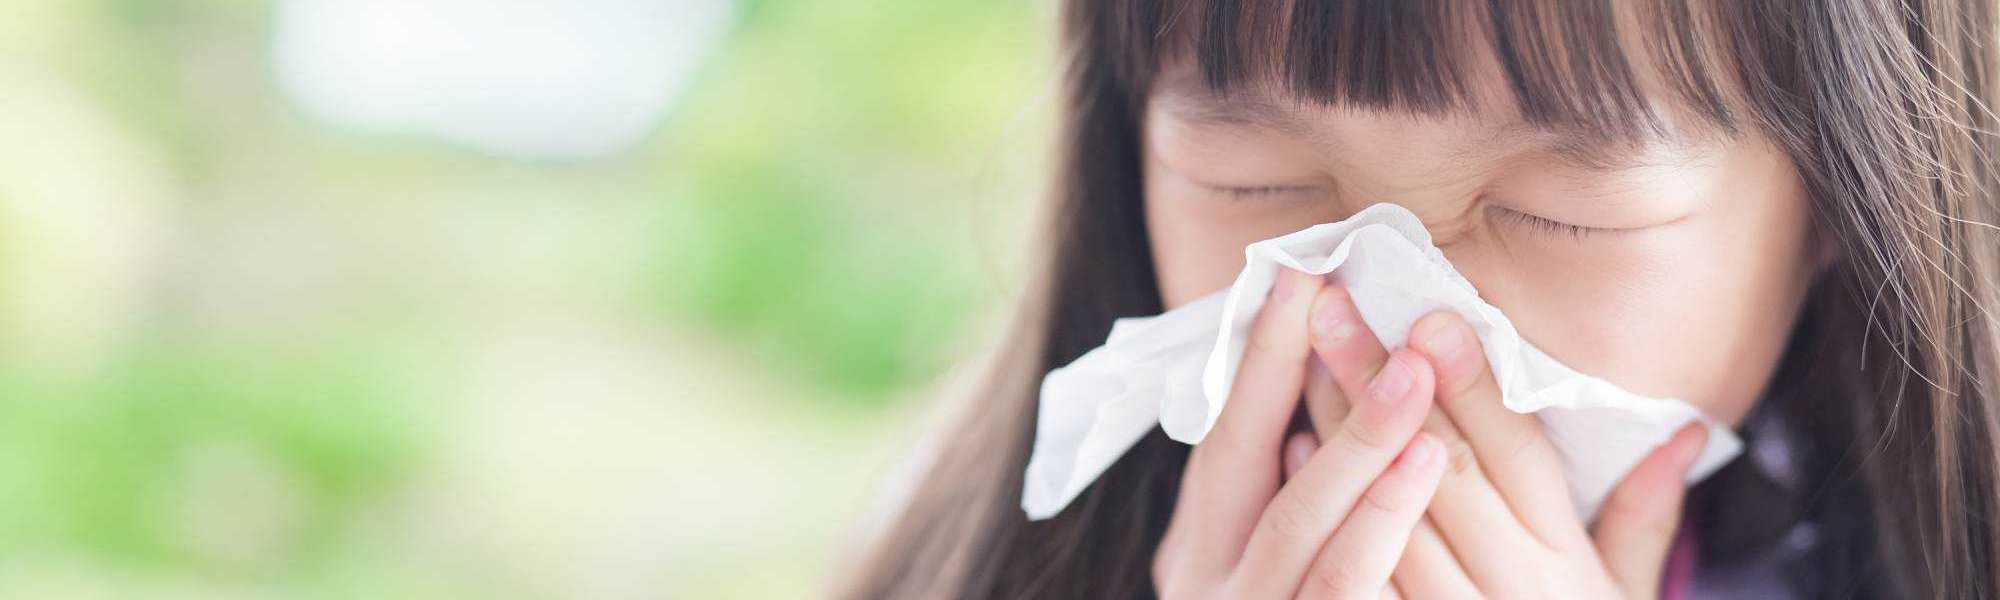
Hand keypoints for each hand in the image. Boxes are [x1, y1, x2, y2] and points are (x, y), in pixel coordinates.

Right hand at [1152, 269, 1447, 598]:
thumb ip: (1283, 492)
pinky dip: (1377, 542)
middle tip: (1391, 342)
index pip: (1229, 441)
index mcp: (1199, 548)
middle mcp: (1209, 584)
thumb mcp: (1251, 557)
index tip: (1305, 277)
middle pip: (1263, 487)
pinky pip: (1344, 599)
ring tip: (1426, 415)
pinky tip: (1424, 496)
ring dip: (1369, 475)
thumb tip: (1330, 378)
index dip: (1266, 359)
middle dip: (1325, 405)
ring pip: (1308, 546)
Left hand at [1289, 294, 1712, 598]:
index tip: (1431, 311)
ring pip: (1391, 518)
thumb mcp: (1622, 599)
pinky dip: (1329, 514)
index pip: (1518, 455)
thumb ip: (1643, 520)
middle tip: (1336, 304)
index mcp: (1566, 564)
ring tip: (1302, 363)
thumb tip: (1685, 431)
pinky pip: (1366, 583)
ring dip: (1343, 436)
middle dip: (1386, 381)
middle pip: (1441, 470)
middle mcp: (1515, 592)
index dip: (1474, 382)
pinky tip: (1293, 458)